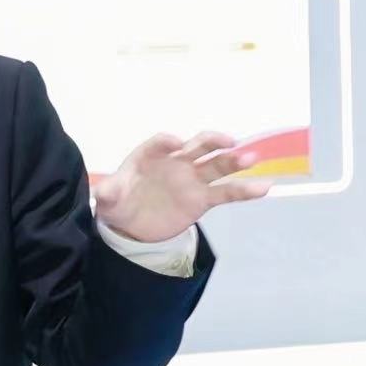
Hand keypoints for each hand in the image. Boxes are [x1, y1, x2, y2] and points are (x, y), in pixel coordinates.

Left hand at [94, 133, 268, 245]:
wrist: (132, 224)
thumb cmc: (119, 203)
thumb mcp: (109, 200)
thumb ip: (108, 193)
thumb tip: (102, 193)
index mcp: (150, 156)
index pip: (160, 143)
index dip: (167, 142)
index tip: (176, 144)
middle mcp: (175, 162)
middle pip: (196, 146)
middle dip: (210, 141)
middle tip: (227, 141)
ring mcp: (192, 179)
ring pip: (216, 166)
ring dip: (234, 161)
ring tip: (252, 158)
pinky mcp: (202, 198)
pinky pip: (226, 192)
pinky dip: (244, 190)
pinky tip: (264, 187)